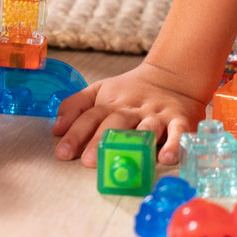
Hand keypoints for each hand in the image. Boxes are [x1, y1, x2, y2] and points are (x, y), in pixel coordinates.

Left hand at [52, 61, 207, 167]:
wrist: (172, 76)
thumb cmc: (131, 91)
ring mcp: (158, 115)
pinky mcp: (181, 120)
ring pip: (146, 128)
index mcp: (112, 103)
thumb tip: (56, 129)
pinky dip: (174, 145)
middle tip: (87, 161)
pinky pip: (179, 132)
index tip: (62, 152)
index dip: (76, 133)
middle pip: (116, 122)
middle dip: (101, 141)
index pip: (90, 116)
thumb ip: (76, 106)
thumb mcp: (100, 91)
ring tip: (124, 161)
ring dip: (135, 144)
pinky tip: (165, 158)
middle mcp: (133, 109)